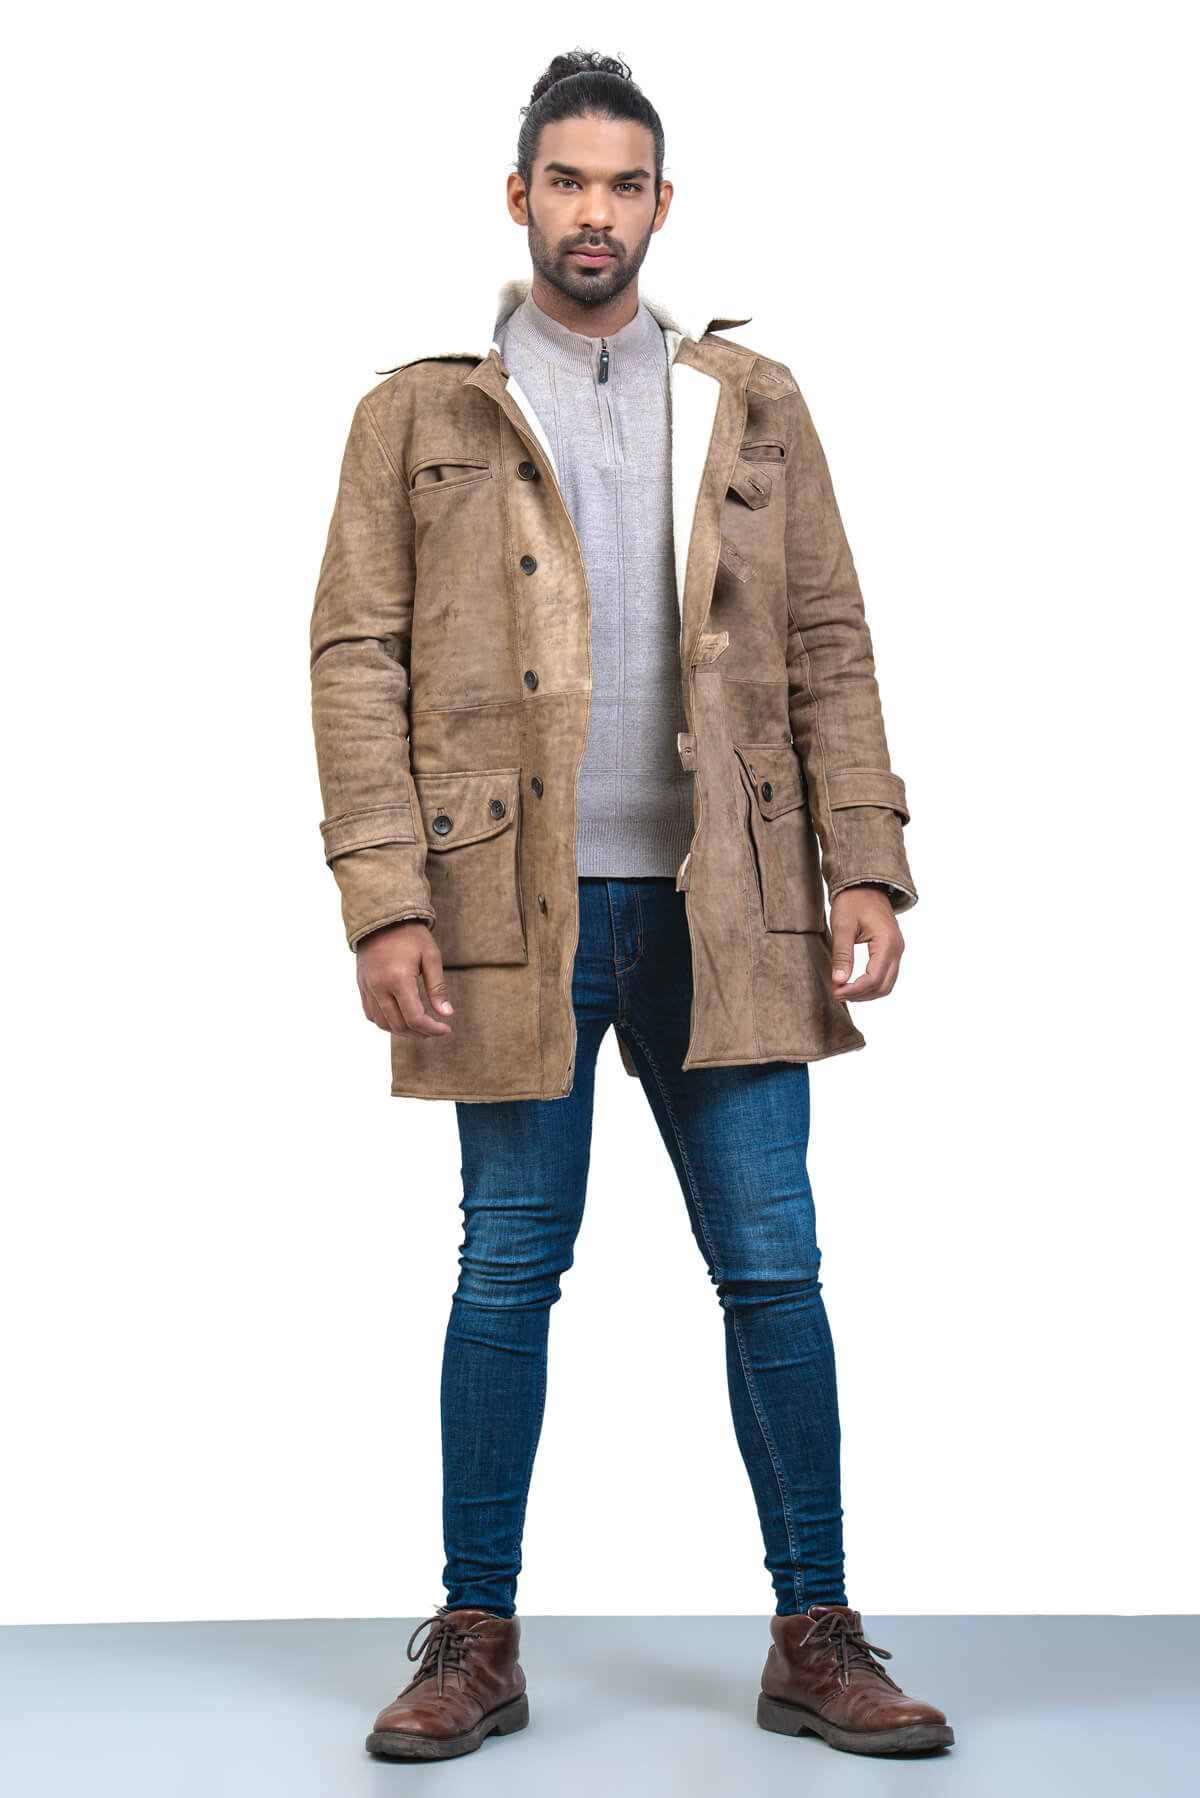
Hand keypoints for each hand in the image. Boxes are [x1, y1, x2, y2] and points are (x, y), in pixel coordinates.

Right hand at [356, 921, 454, 1036]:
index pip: (415, 1018)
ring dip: (402, 1031)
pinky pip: (371, 1014)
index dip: (432, 1029)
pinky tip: (400, 1018)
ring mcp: (367, 987)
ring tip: (420, 1027)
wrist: (381, 918)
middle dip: (420, 1033)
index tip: (446, 1029)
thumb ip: (438, 988)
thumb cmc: (410, 935)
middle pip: (398, 1025)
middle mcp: (379, 987)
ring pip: (382, 1024)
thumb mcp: (431, 956)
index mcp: (398, 979)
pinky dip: (386, 1022)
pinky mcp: (362, 986)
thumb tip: (447, 1015)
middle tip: (435, 1029)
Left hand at [829, 885, 904, 1001]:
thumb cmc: (853, 901)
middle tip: (836, 993)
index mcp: (887, 942)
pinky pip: (886, 975)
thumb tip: (839, 981)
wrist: (865, 885)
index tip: (835, 992)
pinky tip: (853, 984)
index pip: (874, 978)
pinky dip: (871, 984)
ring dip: (866, 992)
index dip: (854, 990)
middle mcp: (897, 948)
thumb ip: (842, 955)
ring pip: (886, 984)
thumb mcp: (843, 926)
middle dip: (860, 994)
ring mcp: (897, 950)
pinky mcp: (892, 950)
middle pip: (883, 986)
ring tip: (843, 991)